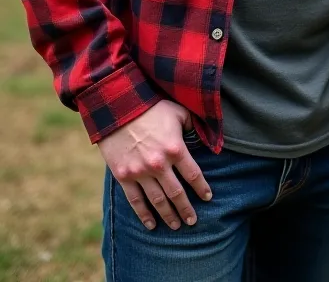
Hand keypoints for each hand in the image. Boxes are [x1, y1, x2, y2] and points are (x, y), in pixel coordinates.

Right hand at [97, 100, 212, 230]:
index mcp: (175, 148)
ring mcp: (140, 172)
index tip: (208, 198)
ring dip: (169, 216)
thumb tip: (203, 137)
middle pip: (177, 194)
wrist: (118, 106)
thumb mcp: (177, 111)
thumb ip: (191, 126)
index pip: (194, 175)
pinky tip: (151, 225)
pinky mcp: (124, 176)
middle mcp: (159, 164)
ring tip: (177, 226)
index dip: (202, 188)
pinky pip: (135, 201)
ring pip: (158, 201)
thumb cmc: (151, 107)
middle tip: (193, 221)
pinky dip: (144, 215)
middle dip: (187, 209)